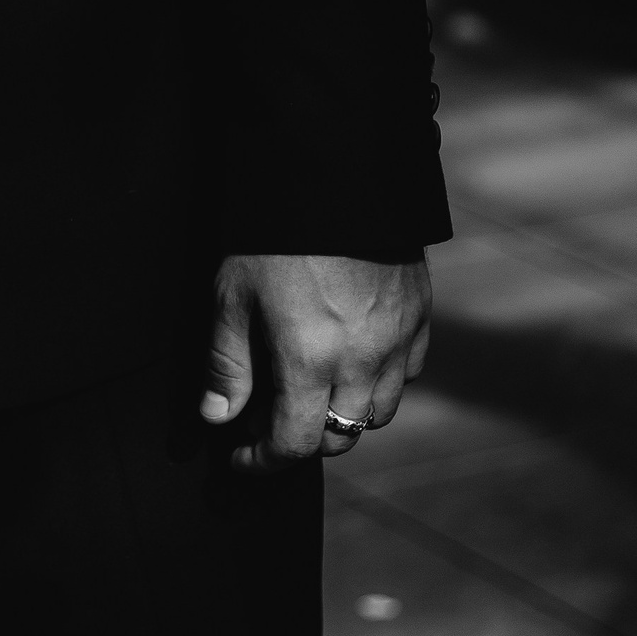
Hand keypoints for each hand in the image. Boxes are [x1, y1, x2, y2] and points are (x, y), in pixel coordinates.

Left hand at [200, 252, 432, 474]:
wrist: (335, 172)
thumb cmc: (271, 234)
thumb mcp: (232, 296)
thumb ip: (226, 364)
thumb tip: (216, 418)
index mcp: (310, 360)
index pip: (294, 445)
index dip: (263, 463)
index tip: (241, 458)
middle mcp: (362, 361)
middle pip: (340, 436)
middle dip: (303, 439)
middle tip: (271, 419)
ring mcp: (398, 339)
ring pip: (380, 412)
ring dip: (345, 415)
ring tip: (313, 391)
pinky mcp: (420, 314)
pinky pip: (407, 373)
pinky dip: (381, 382)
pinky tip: (353, 360)